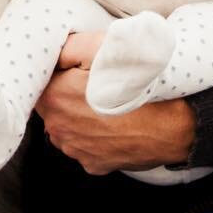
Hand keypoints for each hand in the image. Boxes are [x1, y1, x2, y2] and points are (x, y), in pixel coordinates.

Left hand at [34, 32, 195, 174]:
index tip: (74, 70)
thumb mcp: (102, 50)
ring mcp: (75, 149)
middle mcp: (57, 128)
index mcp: (55, 97)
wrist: (173, 125)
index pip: (40, 81)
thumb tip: (54, 51)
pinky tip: (113, 126)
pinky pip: (85, 146)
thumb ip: (68, 48)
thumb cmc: (138, 86)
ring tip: (105, 106)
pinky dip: (95, 136)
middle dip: (66, 96)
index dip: (57, 74)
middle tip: (92, 86)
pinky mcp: (92, 164)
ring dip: (78, 118)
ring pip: (67, 127)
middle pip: (51, 106)